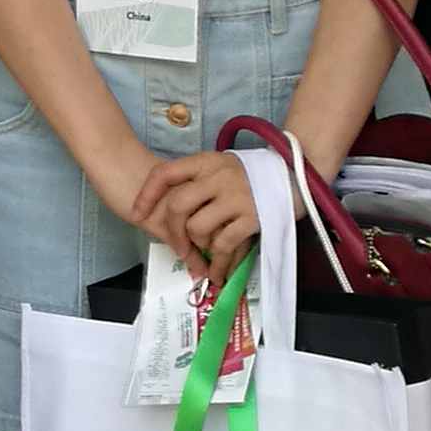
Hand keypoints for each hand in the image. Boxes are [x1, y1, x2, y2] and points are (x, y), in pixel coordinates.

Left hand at [130, 150, 258, 279]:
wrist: (293, 176)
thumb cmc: (249, 178)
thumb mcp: (220, 169)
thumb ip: (196, 183)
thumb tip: (162, 214)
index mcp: (207, 162)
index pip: (165, 173)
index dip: (146, 195)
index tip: (137, 214)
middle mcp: (219, 176)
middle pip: (177, 206)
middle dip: (172, 233)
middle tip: (178, 248)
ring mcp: (237, 196)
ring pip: (196, 228)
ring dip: (197, 245)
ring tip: (205, 248)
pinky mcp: (252, 218)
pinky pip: (221, 244)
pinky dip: (216, 260)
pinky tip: (217, 268)